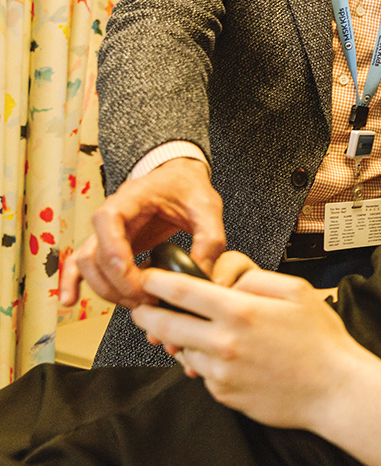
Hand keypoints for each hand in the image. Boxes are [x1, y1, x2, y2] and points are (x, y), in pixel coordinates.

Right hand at [60, 158, 224, 307]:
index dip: (113, 249)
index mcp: (133, 197)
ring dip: (105, 289)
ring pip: (86, 263)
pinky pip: (79, 263)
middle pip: (95, 252)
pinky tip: (69, 300)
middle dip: (117, 282)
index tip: (130, 273)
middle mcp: (111, 215)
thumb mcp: (208, 208)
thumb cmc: (189, 188)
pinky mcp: (108, 245)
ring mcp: (106, 232)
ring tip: (136, 303)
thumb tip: (202, 276)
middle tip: (147, 299)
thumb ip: (209, 239)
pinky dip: (71, 282)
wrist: (179, 179)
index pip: (107, 220)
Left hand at [131, 253, 367, 430]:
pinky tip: (229, 357)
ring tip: (200, 333)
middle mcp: (224, 342)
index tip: (148, 279)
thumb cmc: (321, 340)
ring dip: (180, 340)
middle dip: (148, 314)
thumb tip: (225, 279)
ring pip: (182, 350)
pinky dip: (206, 362)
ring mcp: (220, 372)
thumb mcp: (296, 291)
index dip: (156, 282)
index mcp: (240, 311)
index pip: (181, 291)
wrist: (334, 389)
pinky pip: (202, 372)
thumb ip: (255, 277)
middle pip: (164, 324)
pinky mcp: (223, 394)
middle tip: (144, 308)